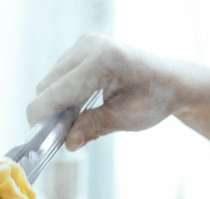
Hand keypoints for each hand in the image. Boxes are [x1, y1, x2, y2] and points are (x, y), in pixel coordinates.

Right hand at [27, 33, 182, 149]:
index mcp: (104, 60)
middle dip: (50, 113)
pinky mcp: (82, 48)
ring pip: (50, 80)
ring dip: (56, 103)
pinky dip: (63, 94)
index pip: (58, 90)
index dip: (43, 116)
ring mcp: (84, 43)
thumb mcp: (126, 118)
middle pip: (47, 85)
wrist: (171, 81)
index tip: (38, 139)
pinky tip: (80, 107)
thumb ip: (93, 127)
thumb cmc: (154, 99)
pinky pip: (59, 75)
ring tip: (75, 123)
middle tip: (63, 137)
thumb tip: (67, 143)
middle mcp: (90, 45)